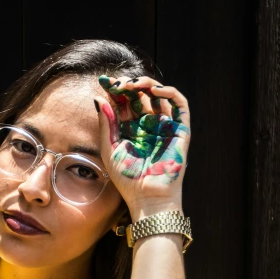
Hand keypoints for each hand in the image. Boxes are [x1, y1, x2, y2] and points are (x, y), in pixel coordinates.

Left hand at [95, 74, 190, 211]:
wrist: (147, 197)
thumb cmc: (127, 179)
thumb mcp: (110, 149)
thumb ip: (106, 124)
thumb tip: (99, 98)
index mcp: (130, 129)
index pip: (123, 102)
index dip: (114, 89)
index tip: (102, 81)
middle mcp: (147, 125)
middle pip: (139, 95)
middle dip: (127, 85)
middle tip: (116, 83)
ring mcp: (164, 126)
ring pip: (158, 95)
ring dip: (146, 84)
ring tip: (132, 84)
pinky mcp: (180, 129)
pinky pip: (179, 104)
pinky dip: (169, 92)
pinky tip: (153, 90)